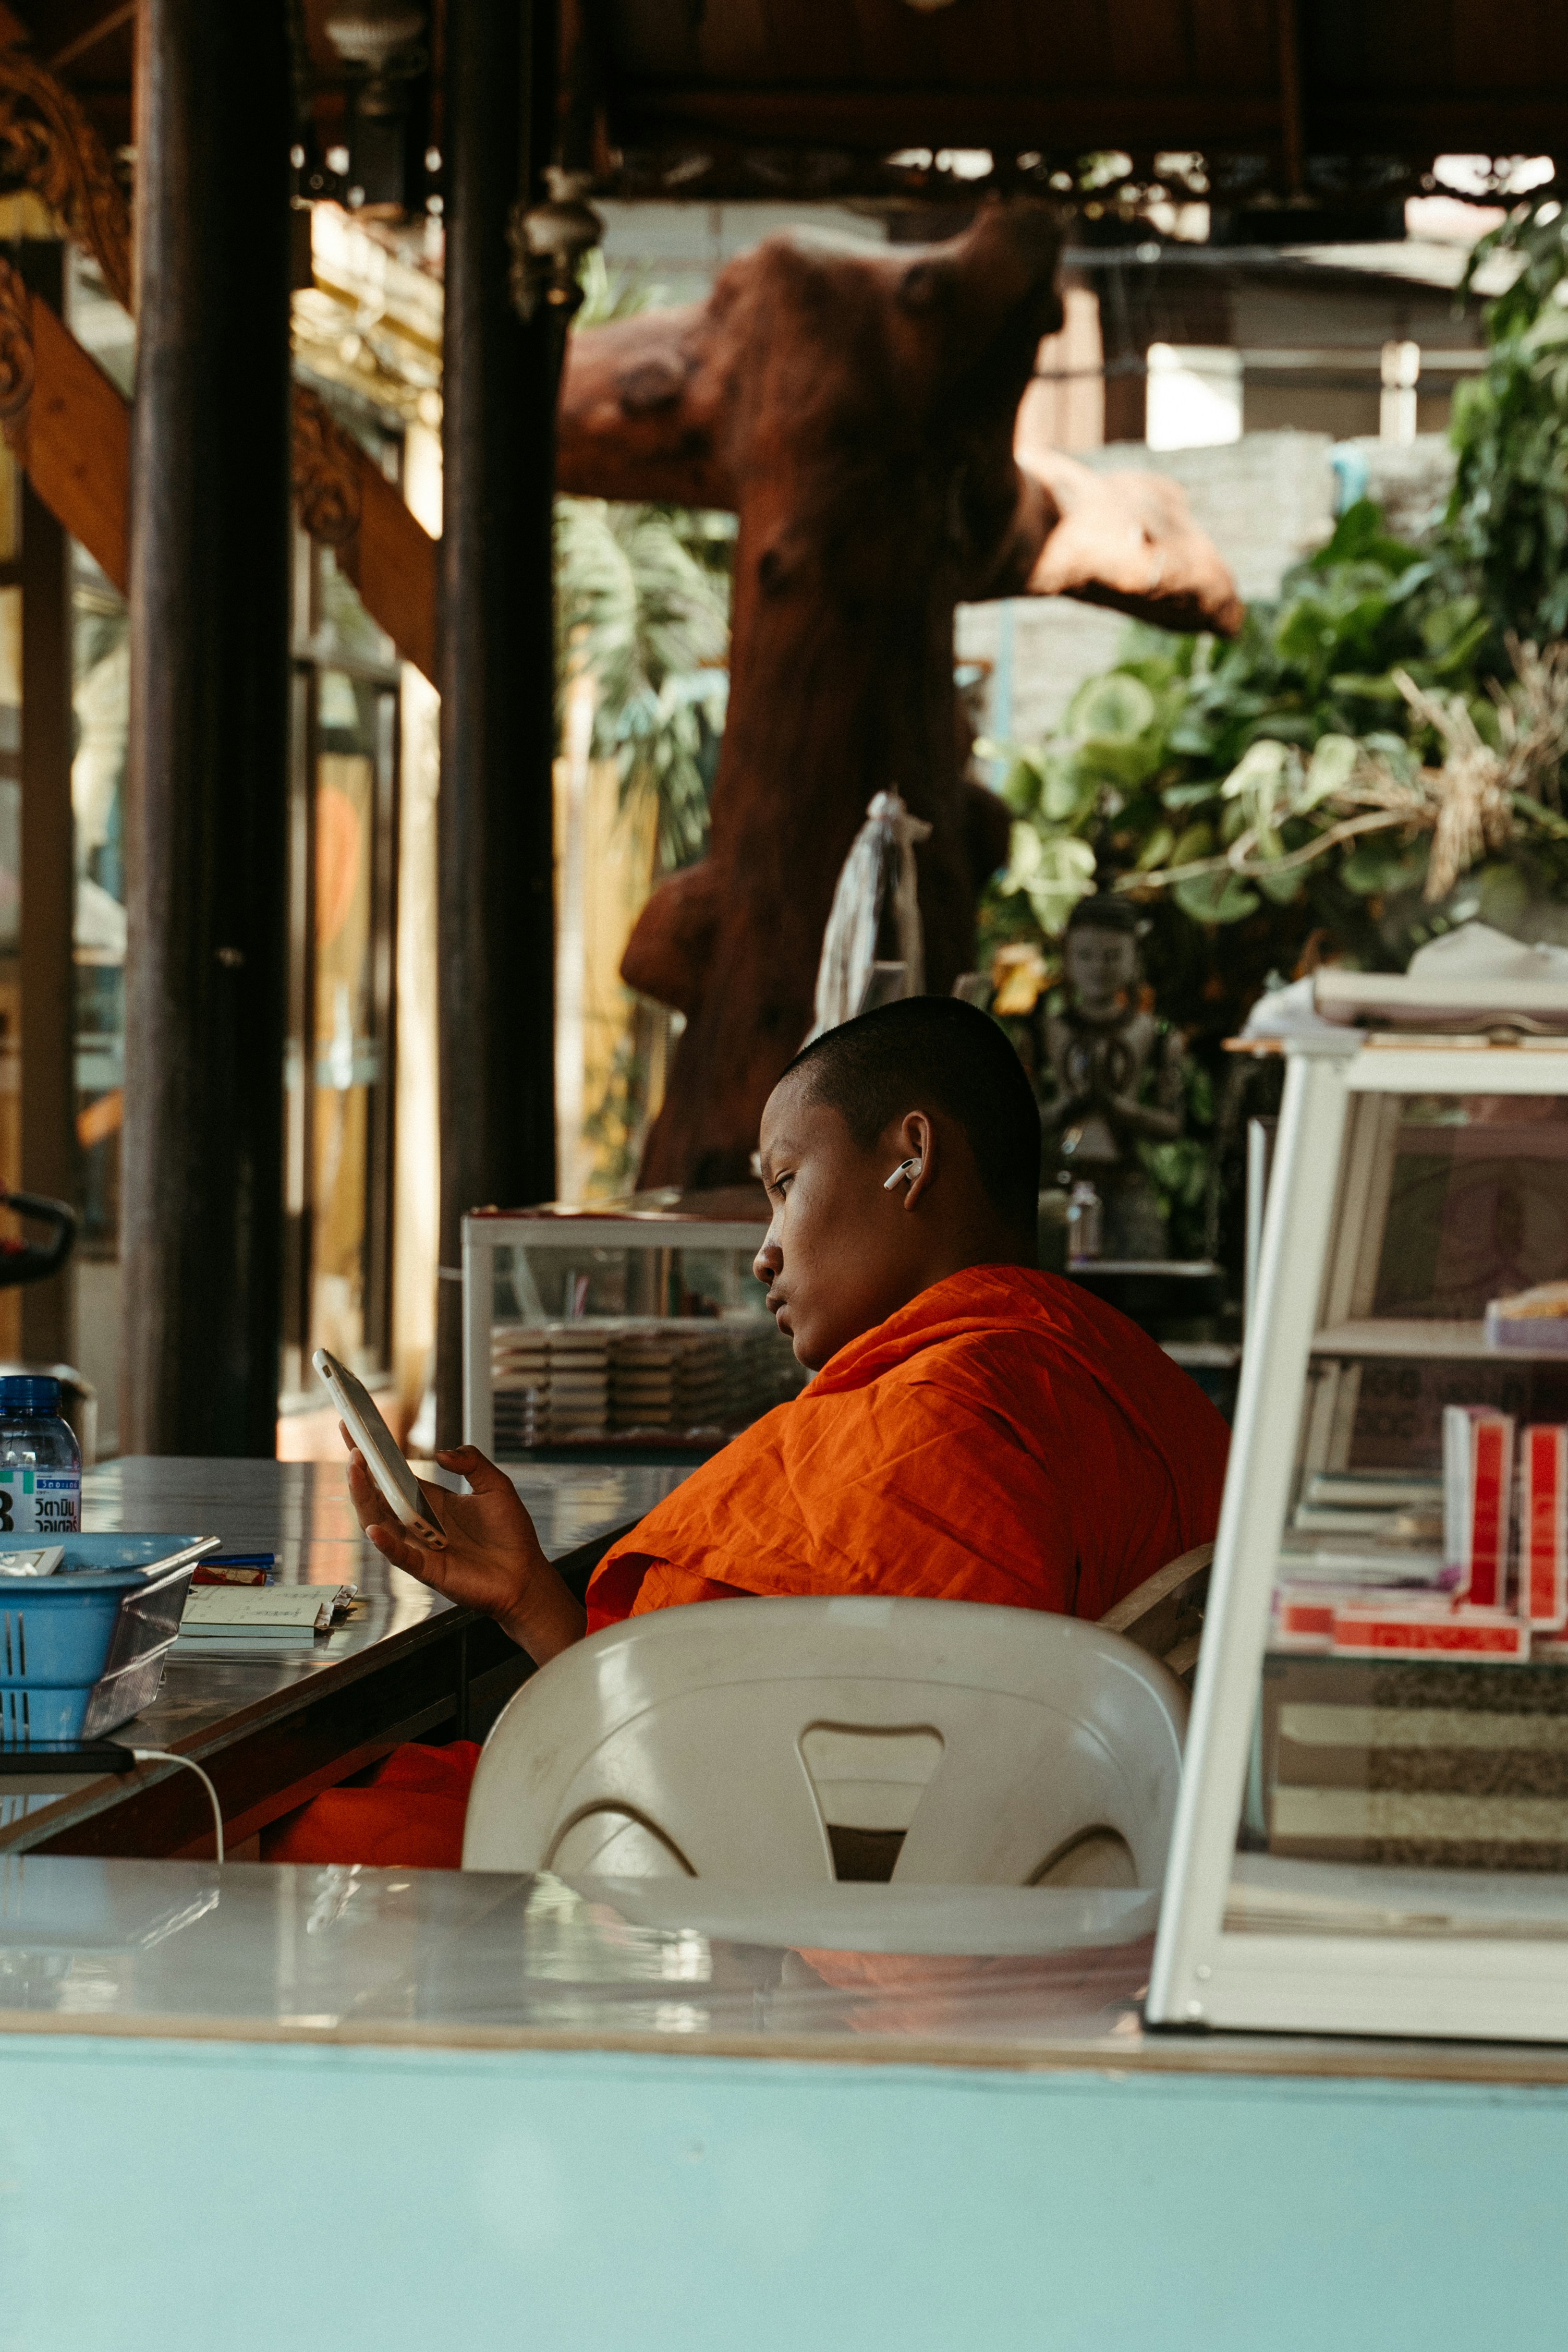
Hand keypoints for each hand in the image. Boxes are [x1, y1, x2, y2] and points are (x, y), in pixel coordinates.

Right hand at [342, 1435, 585, 1663]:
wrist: (526, 1575)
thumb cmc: (511, 1535)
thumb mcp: (496, 1486)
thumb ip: (473, 1462)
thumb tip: (441, 1453)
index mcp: (431, 1501)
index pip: (393, 1475)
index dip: (374, 1454)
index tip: (356, 1429)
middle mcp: (419, 1522)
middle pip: (377, 1496)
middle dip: (360, 1473)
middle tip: (353, 1448)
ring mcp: (419, 1545)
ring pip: (379, 1523)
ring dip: (364, 1499)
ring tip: (356, 1472)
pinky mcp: (428, 1569)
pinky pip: (400, 1556)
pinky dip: (386, 1543)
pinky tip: (374, 1529)